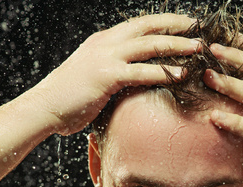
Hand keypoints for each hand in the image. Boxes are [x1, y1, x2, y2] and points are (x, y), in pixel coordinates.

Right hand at [29, 13, 199, 134]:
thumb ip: (117, 69)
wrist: (45, 107)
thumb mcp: (96, 74)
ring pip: (149, 45)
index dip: (164, 21)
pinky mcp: (106, 75)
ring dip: (177, 45)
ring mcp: (106, 57)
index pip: (140, 24)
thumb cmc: (71, 97)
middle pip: (148, 27)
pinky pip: (141, 71)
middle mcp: (106, 42)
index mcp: (104, 40)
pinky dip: (164, 71)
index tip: (184, 23)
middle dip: (176, 25)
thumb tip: (138, 76)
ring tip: (197, 48)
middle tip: (198, 29)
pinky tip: (180, 74)